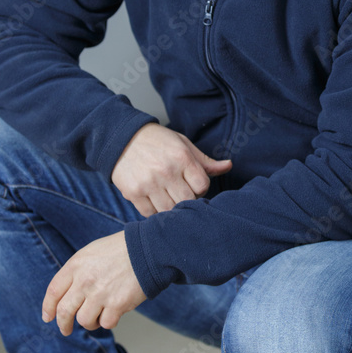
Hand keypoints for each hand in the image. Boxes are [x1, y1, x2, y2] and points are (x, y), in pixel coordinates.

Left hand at [41, 232, 144, 335]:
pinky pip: (105, 323)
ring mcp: (100, 294)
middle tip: (66, 330)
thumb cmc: (121, 249)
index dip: (48, 307)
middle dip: (63, 324)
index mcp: (76, 265)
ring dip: (90, 322)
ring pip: (84, 321)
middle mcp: (84, 280)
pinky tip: (114, 312)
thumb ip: (77, 271)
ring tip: (98, 316)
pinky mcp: (116, 305)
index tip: (48, 317)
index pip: (53, 291)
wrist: (147, 249)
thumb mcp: (92, 252)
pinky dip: (109, 320)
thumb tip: (68, 293)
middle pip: (64, 311)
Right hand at [111, 122, 231, 216]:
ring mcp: (148, 183)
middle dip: (188, 199)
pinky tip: (155, 200)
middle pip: (188, 201)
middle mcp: (166, 171)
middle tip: (181, 193)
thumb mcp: (183, 144)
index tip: (193, 184)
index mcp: (181, 157)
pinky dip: (154, 211)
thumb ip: (205, 161)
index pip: (203, 186)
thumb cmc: (157, 142)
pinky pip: (150, 214)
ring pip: (170, 210)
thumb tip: (229, 166)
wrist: (122, 139)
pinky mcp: (133, 193)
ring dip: (171, 207)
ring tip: (168, 196)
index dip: (201, 188)